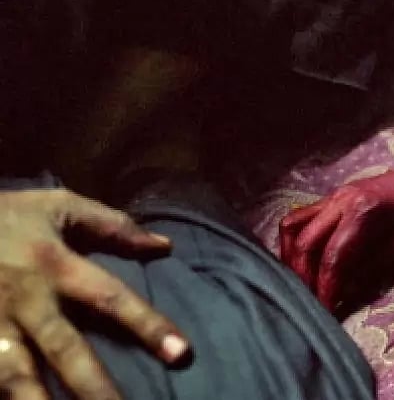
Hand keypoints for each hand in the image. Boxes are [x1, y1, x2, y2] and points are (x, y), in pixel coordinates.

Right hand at [0, 188, 187, 399]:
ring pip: (15, 374)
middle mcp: (25, 299)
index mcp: (55, 265)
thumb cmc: (3, 216)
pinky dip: (1, 394)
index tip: (181, 353)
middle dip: (93, 385)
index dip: (147, 325)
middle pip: (63, 349)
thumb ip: (112, 225)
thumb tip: (164, 245)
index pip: (111, 298)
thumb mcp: (57, 207)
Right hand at [280, 160, 393, 312]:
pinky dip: (296, 243)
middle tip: (309, 306)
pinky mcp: (334, 198)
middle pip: (304, 244)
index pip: (333, 259)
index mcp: (363, 211)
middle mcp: (341, 200)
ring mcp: (334, 196)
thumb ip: (373, 269)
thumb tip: (343, 297)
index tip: (325, 315)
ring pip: (293, 227)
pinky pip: (302, 219)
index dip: (326, 291)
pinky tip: (303, 264)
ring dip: (292, 259)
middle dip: (303, 279)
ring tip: (301, 286)